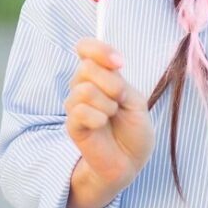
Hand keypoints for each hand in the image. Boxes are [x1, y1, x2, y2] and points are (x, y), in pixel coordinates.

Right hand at [64, 38, 155, 189]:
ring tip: (112, 116)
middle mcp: (83, 86)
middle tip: (121, 101)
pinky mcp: (72, 125)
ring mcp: (75, 105)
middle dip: (112, 84)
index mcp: (100, 75)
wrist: (130, 160)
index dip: (100, 50)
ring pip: (84, 90)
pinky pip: (79, 111)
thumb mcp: (135, 100)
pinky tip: (103, 125)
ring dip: (107, 104)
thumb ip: (119, 82)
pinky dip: (98, 118)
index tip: (120, 63)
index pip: (86, 47)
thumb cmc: (134, 130)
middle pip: (86, 67)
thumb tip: (108, 66)